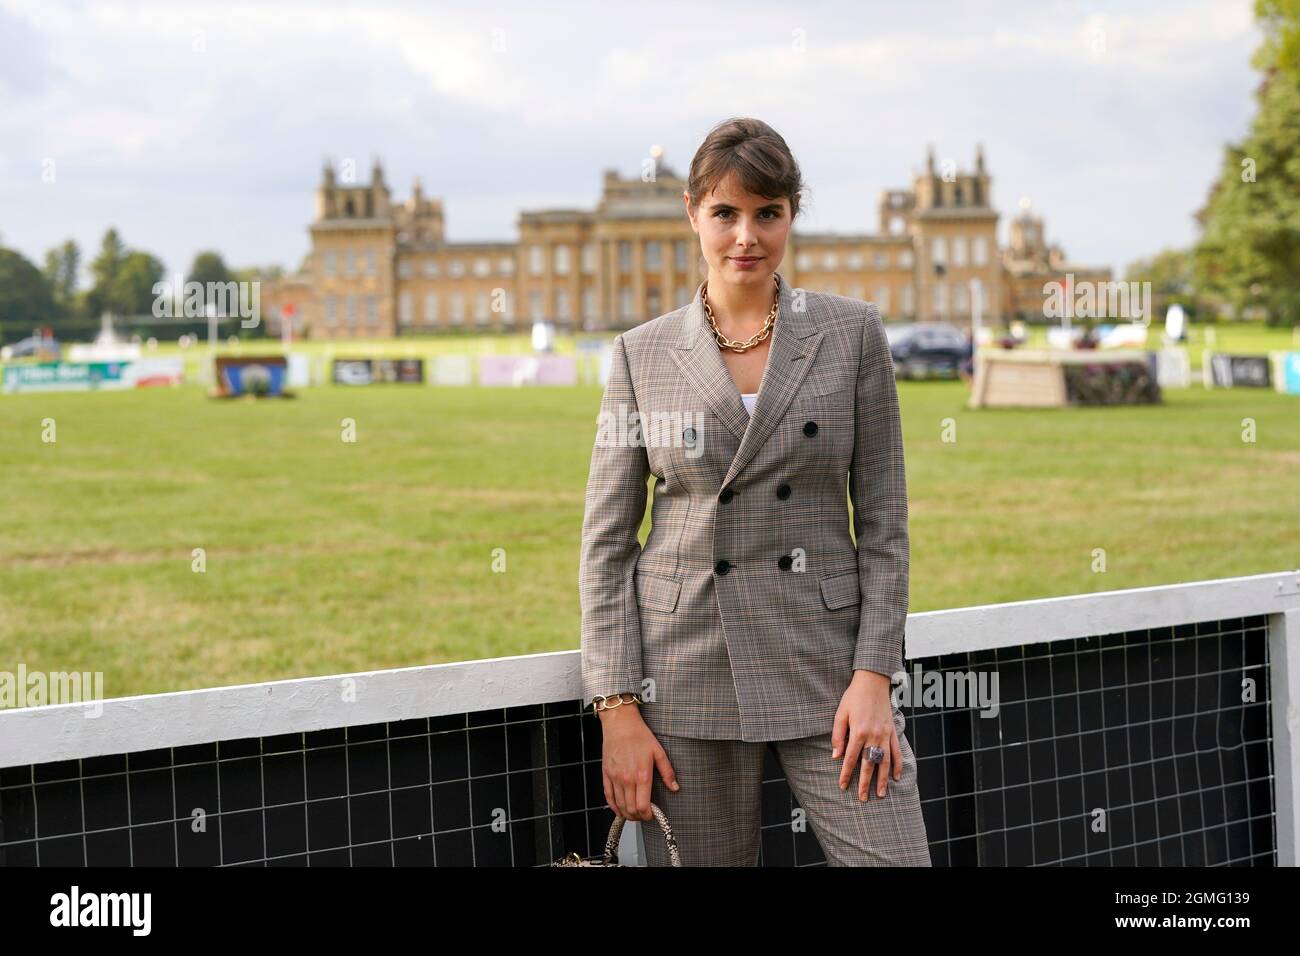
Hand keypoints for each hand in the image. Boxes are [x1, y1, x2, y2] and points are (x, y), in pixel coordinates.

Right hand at [599, 706, 679, 820]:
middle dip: (638, 816)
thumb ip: (667, 772)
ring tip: (633, 814)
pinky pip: (608, 796)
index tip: (651, 815)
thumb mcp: (659, 752)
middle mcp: (627, 779)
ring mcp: (615, 777)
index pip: (643, 805)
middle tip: (644, 815)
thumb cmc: (639, 735)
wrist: (620, 724)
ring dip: (627, 813)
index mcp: (642, 775)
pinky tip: (619, 809)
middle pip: (631, 808)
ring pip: (619, 805)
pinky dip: (613, 806)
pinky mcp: (606, 774)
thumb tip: (675, 787)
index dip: (647, 815)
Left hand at [831, 670, 902, 800]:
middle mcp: (873, 736)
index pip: (851, 759)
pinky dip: (898, 765)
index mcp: (858, 732)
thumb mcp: (840, 714)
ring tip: (881, 794)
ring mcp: (885, 735)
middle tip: (862, 799)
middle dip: (865, 783)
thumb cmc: (853, 697)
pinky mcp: (893, 731)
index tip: (843, 787)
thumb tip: (836, 757)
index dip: (846, 774)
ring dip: (883, 780)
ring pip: (885, 762)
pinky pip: (897, 751)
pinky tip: (896, 777)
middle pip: (868, 765)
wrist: (872, 682)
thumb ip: (837, 736)